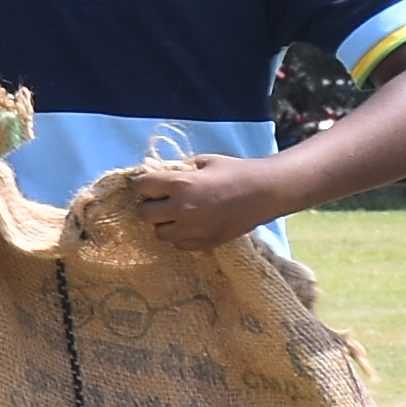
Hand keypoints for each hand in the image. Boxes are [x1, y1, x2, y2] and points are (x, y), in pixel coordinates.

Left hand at [108, 151, 297, 251]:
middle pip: (144, 214)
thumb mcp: (202, 162)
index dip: (141, 184)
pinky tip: (190, 224)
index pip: (141, 186)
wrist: (264, 193)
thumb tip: (148, 166)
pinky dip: (179, 236)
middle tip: (160, 199)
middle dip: (148, 205)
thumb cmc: (234, 171)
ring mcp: (193, 229)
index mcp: (180, 184)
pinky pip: (178, 244)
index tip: (147, 183)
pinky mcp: (204, 243)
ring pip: (159, 233)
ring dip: (163, 223)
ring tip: (176, 214)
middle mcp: (182, 209)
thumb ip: (173, 167)